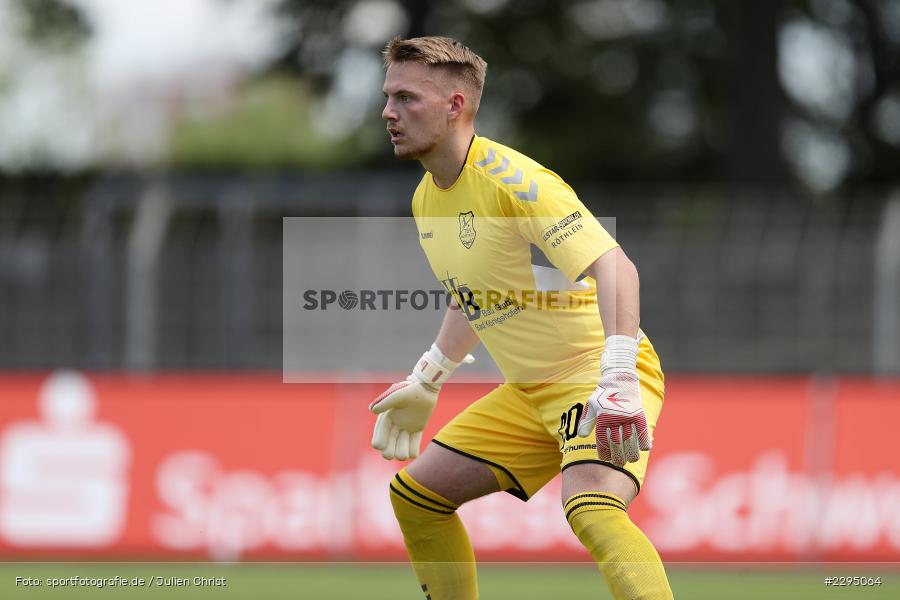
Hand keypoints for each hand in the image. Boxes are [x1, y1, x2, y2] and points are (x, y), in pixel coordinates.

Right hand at [369, 345, 472, 460]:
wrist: (427, 388)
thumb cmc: (411, 389)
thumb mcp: (398, 395)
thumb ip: (386, 402)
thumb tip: (372, 410)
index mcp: (387, 416)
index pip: (380, 432)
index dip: (379, 440)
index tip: (379, 447)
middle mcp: (395, 424)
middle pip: (388, 444)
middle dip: (388, 451)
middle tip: (391, 455)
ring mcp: (406, 428)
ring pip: (401, 447)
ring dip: (401, 452)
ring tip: (405, 453)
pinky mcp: (417, 430)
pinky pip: (414, 445)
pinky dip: (413, 451)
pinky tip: (414, 453)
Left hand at [576, 335, 651, 465]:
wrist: (619, 377)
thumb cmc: (603, 394)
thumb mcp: (591, 405)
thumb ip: (586, 421)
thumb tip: (581, 436)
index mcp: (602, 417)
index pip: (602, 441)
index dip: (604, 452)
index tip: (606, 459)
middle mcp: (615, 418)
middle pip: (617, 444)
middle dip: (618, 457)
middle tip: (618, 464)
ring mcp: (628, 416)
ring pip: (630, 441)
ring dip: (631, 453)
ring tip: (631, 460)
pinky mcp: (639, 413)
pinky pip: (643, 431)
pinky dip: (644, 441)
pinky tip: (643, 448)